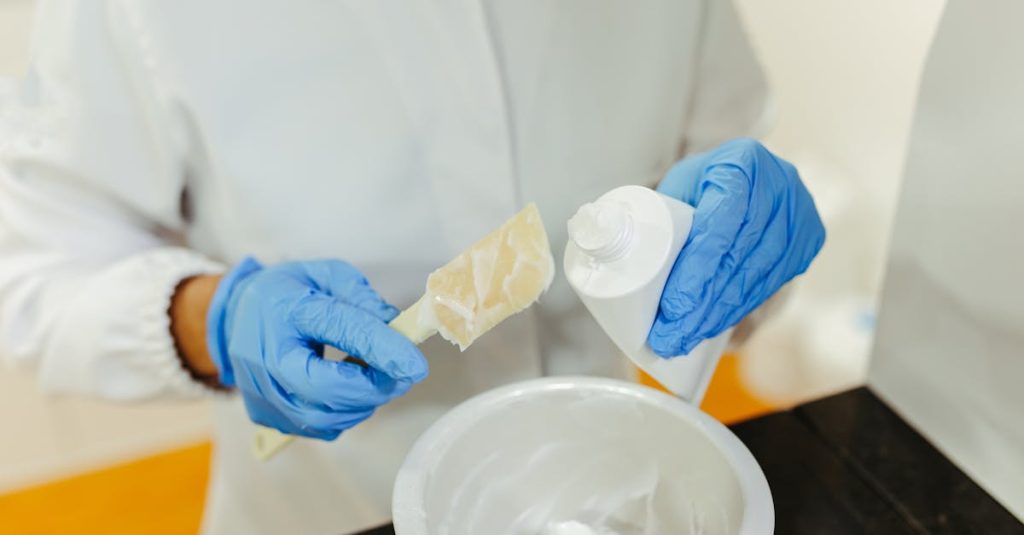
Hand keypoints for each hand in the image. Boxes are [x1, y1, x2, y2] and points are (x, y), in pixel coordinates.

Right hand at [206, 258, 426, 438]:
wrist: (233, 318)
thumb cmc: (285, 294)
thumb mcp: (326, 276)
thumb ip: (362, 299)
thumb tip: (396, 328)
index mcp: (285, 309)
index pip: (339, 329)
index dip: (382, 348)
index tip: (416, 362)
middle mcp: (267, 356)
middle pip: (328, 389)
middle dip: (376, 386)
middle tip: (403, 372)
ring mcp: (263, 391)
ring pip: (326, 417)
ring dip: (365, 400)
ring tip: (374, 374)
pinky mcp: (266, 415)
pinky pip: (320, 427)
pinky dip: (346, 412)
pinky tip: (349, 388)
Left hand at [648, 138, 824, 355]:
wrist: (747, 173)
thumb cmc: (703, 182)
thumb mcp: (678, 186)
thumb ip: (657, 216)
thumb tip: (612, 253)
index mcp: (741, 162)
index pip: (719, 225)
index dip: (696, 271)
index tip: (672, 308)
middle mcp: (779, 184)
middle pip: (738, 259)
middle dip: (702, 306)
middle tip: (670, 337)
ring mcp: (799, 213)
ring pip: (757, 278)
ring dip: (718, 316)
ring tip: (684, 340)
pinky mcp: (808, 240)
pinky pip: (771, 284)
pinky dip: (739, 309)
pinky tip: (714, 326)